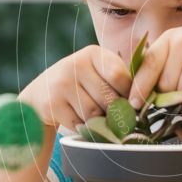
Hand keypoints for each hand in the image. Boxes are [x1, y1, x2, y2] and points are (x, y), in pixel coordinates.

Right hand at [18, 45, 132, 128]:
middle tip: (114, 116)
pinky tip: (79, 120)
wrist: (39, 94)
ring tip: (96, 116)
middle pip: (109, 98)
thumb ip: (118, 79)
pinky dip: (84, 128)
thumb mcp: (97, 72)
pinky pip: (80, 124)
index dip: (129, 94)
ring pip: (95, 114)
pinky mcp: (52, 104)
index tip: (131, 104)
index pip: (119, 76)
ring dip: (99, 121)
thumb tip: (141, 101)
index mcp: (92, 53)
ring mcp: (61, 84)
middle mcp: (75, 64)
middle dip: (115, 112)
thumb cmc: (79, 84)